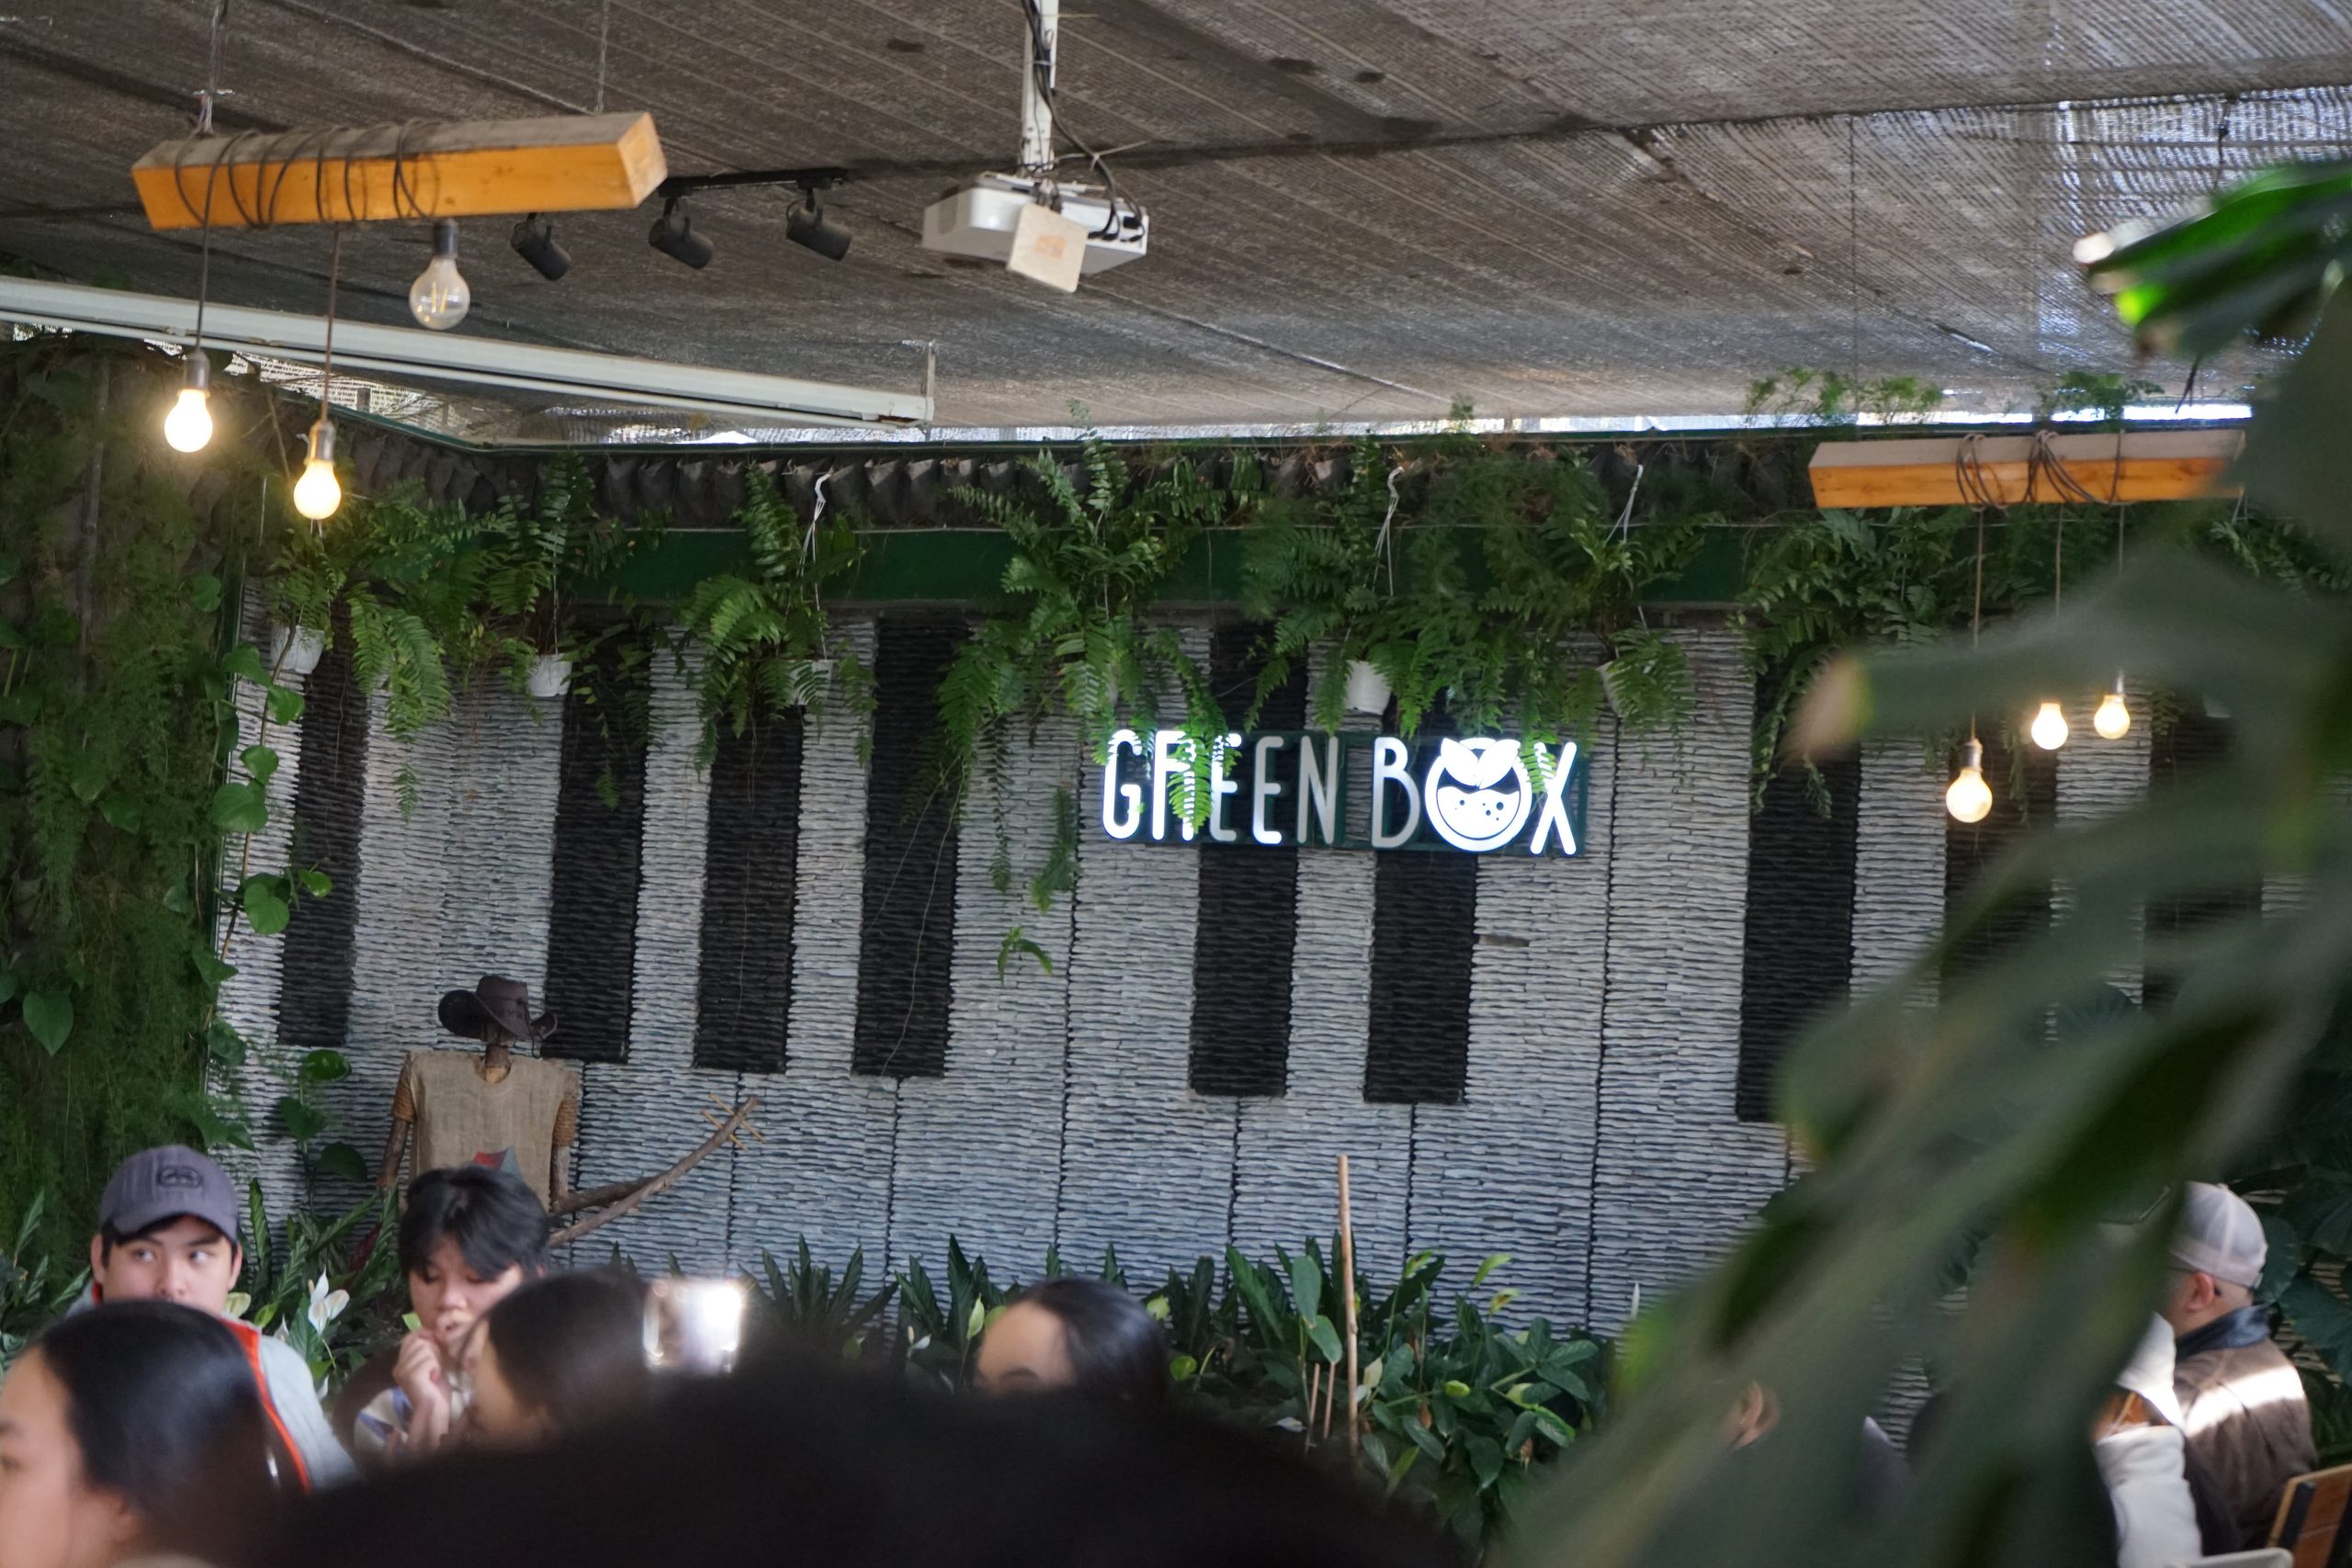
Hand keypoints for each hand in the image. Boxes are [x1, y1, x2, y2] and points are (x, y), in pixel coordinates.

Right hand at [392, 1331, 451, 1453]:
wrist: (436, 1409)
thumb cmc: (436, 1388)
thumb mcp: (432, 1364)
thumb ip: (428, 1349)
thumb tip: (431, 1331)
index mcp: (400, 1364)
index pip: (410, 1337)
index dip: (425, 1336)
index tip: (435, 1345)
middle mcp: (398, 1367)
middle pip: (419, 1341)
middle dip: (433, 1350)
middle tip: (435, 1367)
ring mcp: (403, 1371)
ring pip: (425, 1348)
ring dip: (435, 1360)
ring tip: (434, 1374)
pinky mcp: (412, 1376)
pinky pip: (429, 1359)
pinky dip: (436, 1367)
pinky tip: (433, 1378)